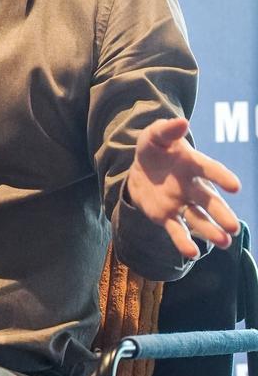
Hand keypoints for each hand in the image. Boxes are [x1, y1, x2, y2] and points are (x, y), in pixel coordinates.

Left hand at [126, 117, 240, 257]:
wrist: (139, 168)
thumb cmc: (154, 149)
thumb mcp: (155, 136)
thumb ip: (167, 130)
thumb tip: (181, 122)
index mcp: (193, 164)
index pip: (210, 170)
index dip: (222, 177)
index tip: (235, 187)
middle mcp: (191, 186)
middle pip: (208, 201)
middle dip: (221, 214)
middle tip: (233, 227)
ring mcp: (181, 203)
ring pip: (198, 219)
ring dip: (210, 231)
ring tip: (225, 242)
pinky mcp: (167, 217)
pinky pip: (177, 230)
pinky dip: (184, 242)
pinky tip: (192, 253)